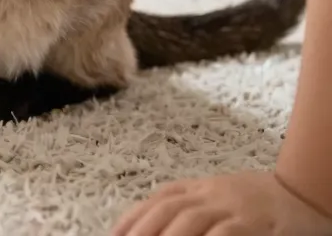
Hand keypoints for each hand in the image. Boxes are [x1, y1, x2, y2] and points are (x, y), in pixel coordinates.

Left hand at [112, 171, 331, 235]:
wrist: (304, 193)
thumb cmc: (255, 201)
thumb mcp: (218, 198)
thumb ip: (188, 206)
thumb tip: (147, 225)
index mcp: (200, 187)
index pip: (159, 199)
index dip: (133, 217)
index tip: (113, 235)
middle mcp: (212, 194)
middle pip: (169, 209)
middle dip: (143, 230)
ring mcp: (234, 207)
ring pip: (192, 220)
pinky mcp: (256, 223)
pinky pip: (227, 233)